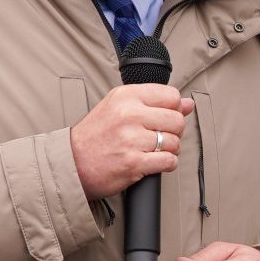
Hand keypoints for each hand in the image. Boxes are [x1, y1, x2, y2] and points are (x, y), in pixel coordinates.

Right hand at [70, 84, 195, 199]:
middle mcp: (129, 114)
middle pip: (177, 120)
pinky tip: (152, 162)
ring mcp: (131, 139)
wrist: (71, 162)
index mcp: (126, 96)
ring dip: (169, 150)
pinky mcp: (133, 163)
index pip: (171, 96)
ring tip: (152, 150)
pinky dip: (166, 164)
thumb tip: (188, 103)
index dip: (174, 109)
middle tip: (158, 137)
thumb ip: (154, 102)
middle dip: (173, 132)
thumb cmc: (95, 135)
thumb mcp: (119, 108)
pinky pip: (169, 161)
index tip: (163, 118)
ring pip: (175, 142)